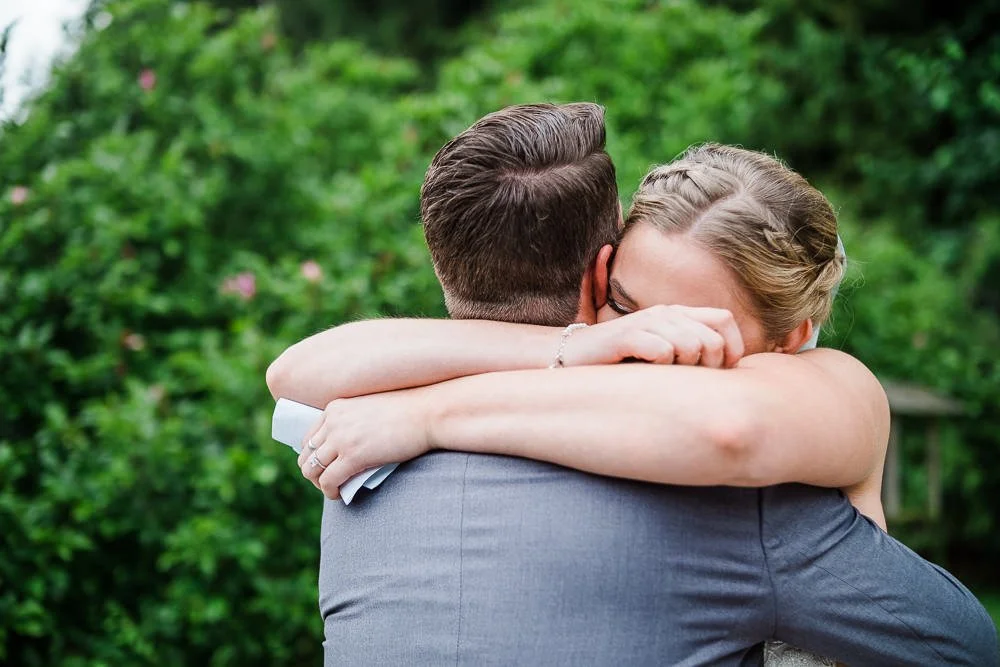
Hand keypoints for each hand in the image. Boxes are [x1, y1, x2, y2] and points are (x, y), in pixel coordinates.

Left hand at [297, 390, 430, 498]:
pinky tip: (339, 495)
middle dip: (313, 472)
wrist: (428, 413)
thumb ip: (354, 424)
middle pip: (306, 454)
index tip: (324, 466)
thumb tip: (347, 449)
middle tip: (328, 481)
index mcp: (335, 408)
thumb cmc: (408, 412)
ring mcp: (341, 439)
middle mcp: (333, 422)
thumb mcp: (371, 410)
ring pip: (312, 470)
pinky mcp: (353, 456)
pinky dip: (330, 492)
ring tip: (333, 489)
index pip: (309, 437)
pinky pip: (328, 481)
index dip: (313, 456)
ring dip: (319, 483)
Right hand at [564, 305, 743, 367]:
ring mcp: (646, 322)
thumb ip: (690, 355)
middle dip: (706, 368)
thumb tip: (728, 374)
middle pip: (712, 340)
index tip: (718, 373)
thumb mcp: (662, 356)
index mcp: (678, 314)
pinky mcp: (627, 335)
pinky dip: (658, 368)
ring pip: (691, 347)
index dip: (732, 348)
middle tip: (684, 380)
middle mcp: (665, 313)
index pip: (725, 320)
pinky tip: (643, 371)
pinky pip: (662, 352)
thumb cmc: (622, 362)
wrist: (572, 356)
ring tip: (660, 375)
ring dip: (680, 369)